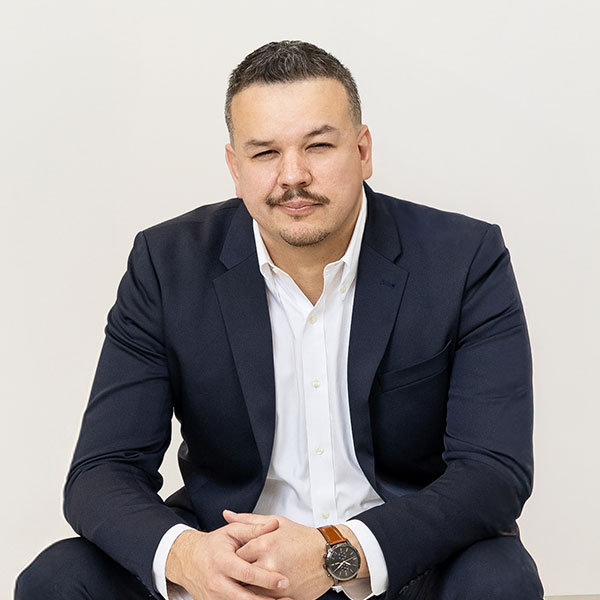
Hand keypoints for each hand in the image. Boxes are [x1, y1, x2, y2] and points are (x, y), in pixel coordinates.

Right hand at [165, 518, 291, 599]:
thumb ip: (253, 529)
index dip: (266, 578)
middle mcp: (217, 582)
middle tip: (288, 598)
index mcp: (222, 562)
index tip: (284, 581)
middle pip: (244, 597)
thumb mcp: (231, 532)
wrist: (187, 560)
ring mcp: (214, 597)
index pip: (247, 573)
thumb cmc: (213, 545)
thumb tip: (274, 525)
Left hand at [223, 511, 331, 599]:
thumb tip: (227, 515)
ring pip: (250, 590)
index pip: (237, 554)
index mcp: (265, 543)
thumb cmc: (302, 538)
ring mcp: (276, 582)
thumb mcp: (277, 522)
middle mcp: (269, 563)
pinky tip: (262, 588)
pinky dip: (261, 595)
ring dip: (248, 586)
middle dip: (239, 574)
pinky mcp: (285, 595)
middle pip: (241, 575)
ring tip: (250, 580)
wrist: (329, 555)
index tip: (235, 557)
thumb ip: (249, 521)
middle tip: (237, 572)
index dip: (234, 556)